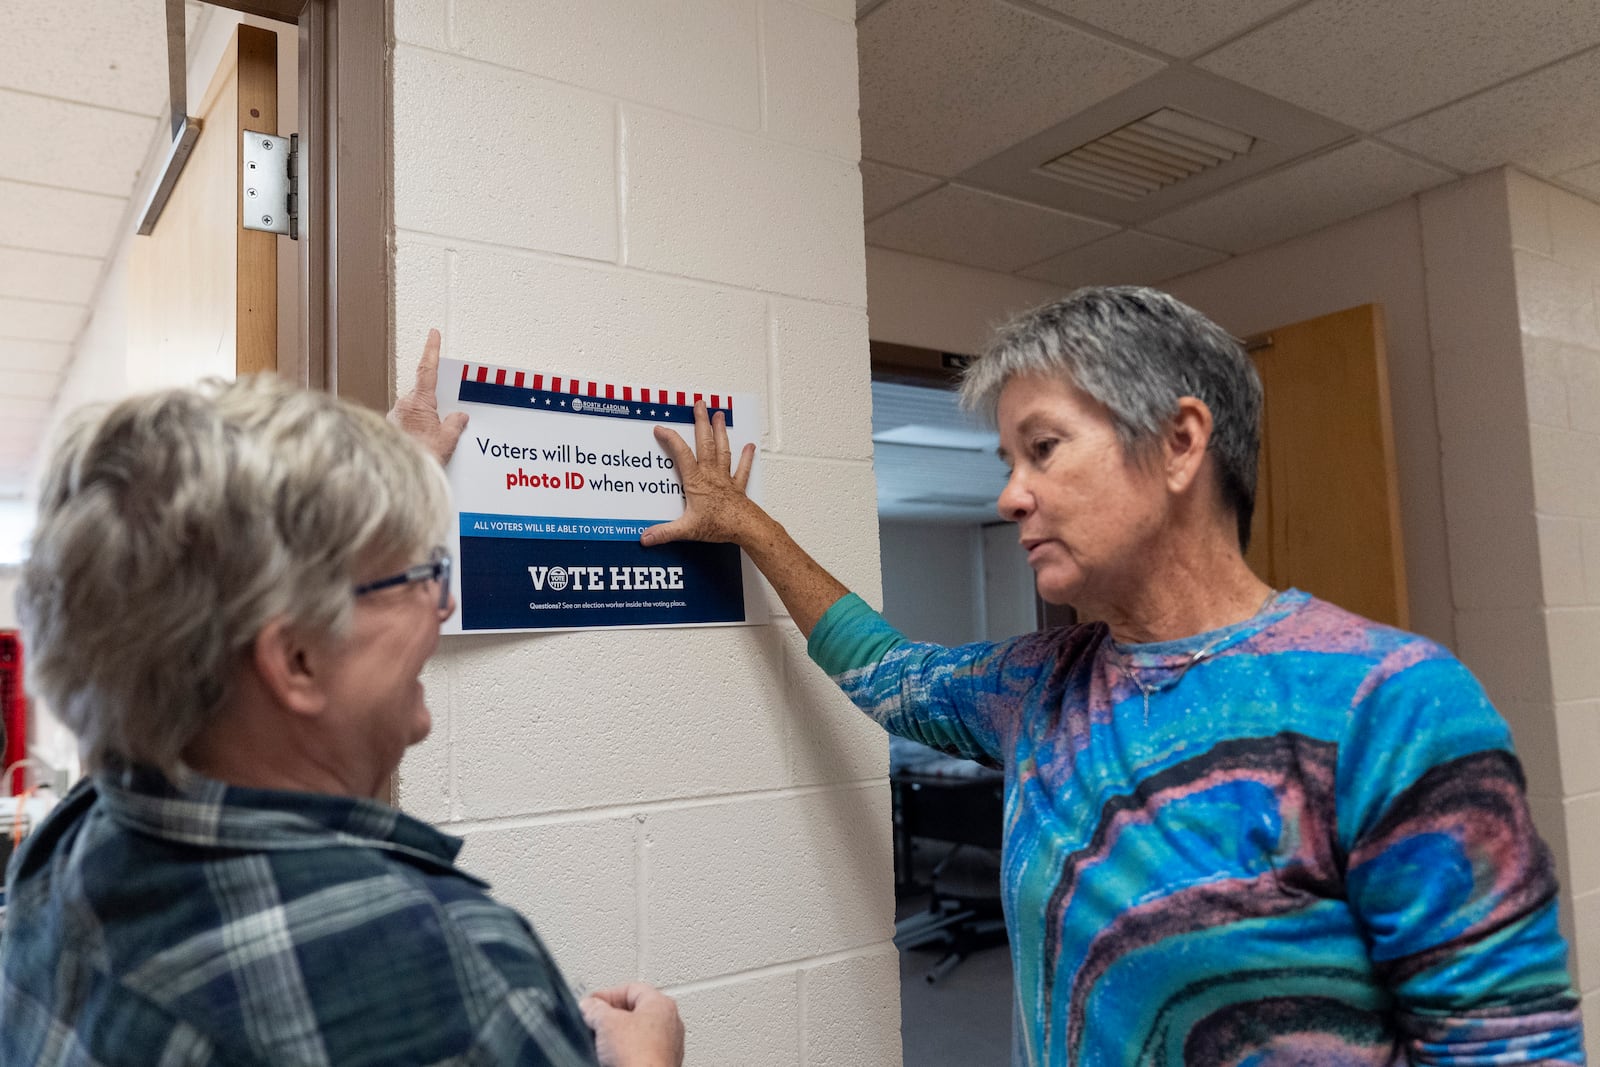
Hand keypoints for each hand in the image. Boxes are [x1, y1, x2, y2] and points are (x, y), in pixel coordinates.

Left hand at [389, 328, 468, 463]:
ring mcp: (394, 418)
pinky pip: (407, 424)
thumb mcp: (447, 440)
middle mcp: (403, 406)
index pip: (427, 370)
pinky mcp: (389, 430)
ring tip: (432, 443)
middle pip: (422, 395)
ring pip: (414, 411)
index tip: (433, 335)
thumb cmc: (420, 458)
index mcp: (419, 402)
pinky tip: (422, 446)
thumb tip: (459, 417)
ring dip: (424, 421)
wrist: (398, 476)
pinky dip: (416, 431)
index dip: (431, 350)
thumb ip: (455, 424)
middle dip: (434, 405)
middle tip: (443, 422)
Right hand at [579, 983, 684, 1066]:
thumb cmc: (638, 1055)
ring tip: (603, 1045)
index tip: (590, 1005)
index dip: (606, 995)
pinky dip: (627, 1052)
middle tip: (594, 1023)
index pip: (630, 988)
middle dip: (611, 1016)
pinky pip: (640, 1051)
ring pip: (637, 1033)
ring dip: (618, 1036)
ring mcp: (669, 1045)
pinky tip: (615, 1059)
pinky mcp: (661, 1063)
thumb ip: (595, 1008)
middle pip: (634, 1010)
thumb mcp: (606, 1022)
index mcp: (662, 1003)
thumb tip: (588, 1006)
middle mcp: (670, 1022)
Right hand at [640, 401, 757, 546]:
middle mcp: (711, 474)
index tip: (661, 428)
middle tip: (700, 405)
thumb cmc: (719, 525)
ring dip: (720, 432)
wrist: (746, 528)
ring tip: (719, 415)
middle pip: (705, 443)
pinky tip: (750, 447)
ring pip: (722, 450)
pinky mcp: (737, 487)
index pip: (681, 454)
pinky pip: (742, 469)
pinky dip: (746, 458)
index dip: (670, 439)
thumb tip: (645, 538)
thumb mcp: (687, 529)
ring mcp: (725, 478)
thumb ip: (664, 533)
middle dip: (701, 422)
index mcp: (696, 481)